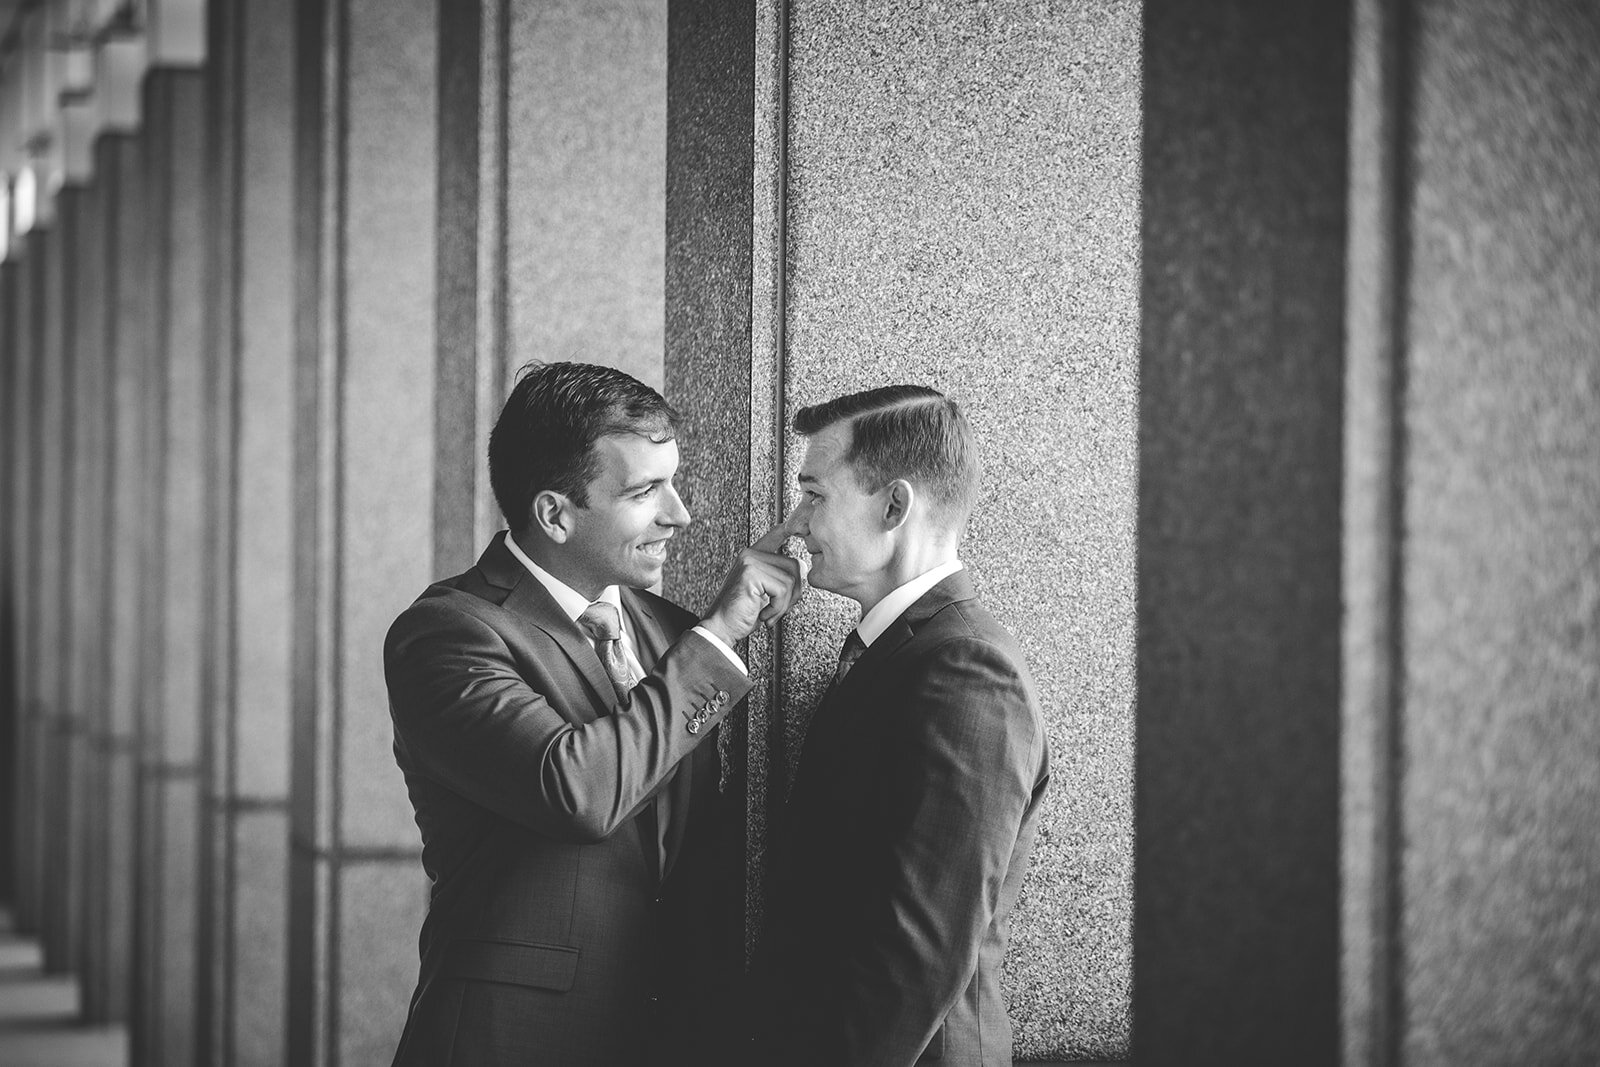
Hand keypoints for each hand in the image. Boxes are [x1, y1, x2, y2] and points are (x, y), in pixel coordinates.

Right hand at [700, 513, 804, 644]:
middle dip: (793, 593)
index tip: (801, 529)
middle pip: (794, 565)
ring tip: (768, 613)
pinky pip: (782, 590)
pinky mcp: (751, 574)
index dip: (791, 529)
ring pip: (790, 580)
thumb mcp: (765, 593)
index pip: (776, 534)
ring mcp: (750, 562)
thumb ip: (781, 577)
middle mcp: (750, 554)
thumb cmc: (742, 613)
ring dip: (784, 604)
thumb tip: (802, 566)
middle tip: (776, 609)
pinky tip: (763, 614)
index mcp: (753, 556)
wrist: (720, 628)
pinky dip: (777, 608)